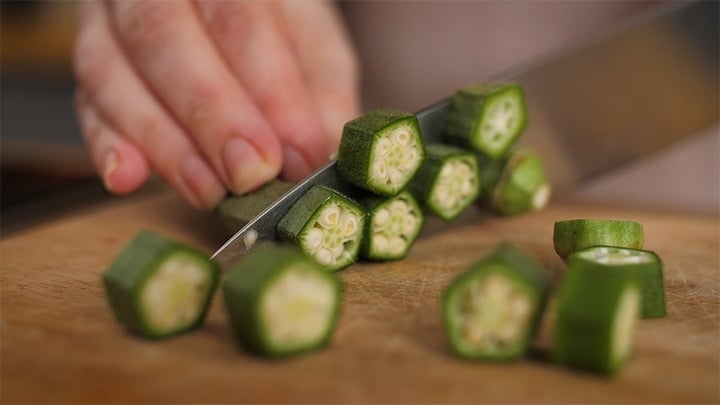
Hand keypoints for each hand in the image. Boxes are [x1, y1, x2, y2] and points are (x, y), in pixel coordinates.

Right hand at [74, 0, 358, 208]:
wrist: (212, 3)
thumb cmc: (272, 23)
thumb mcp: (311, 40)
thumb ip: (321, 91)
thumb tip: (322, 154)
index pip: (237, 18)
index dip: (267, 90)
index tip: (294, 154)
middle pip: (163, 37)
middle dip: (211, 115)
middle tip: (249, 175)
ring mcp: (108, 18)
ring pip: (111, 71)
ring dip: (164, 143)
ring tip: (209, 190)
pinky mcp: (93, 60)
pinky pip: (85, 102)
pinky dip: (105, 144)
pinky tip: (127, 178)